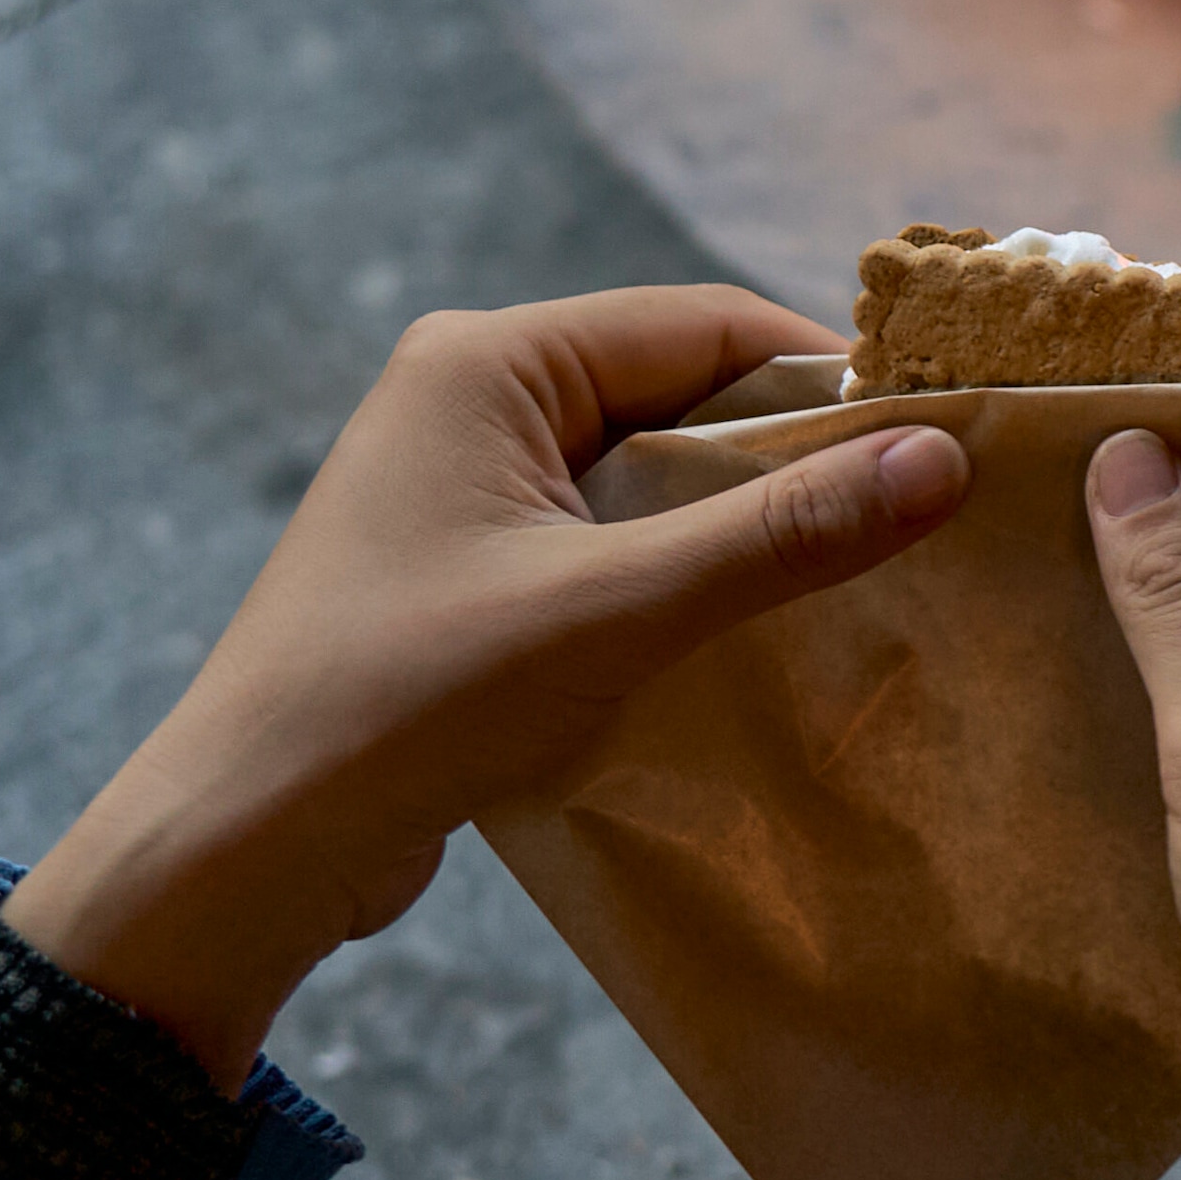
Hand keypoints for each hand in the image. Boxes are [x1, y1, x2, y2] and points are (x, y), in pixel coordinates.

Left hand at [8, 288, 969, 1087]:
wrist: (235, 854)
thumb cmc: (402, 704)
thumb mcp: (610, 611)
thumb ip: (777, 534)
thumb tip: (944, 458)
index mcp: (489, 360)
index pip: (707, 325)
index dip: (831, 382)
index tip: (944, 443)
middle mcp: (473, 399)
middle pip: (686, 395)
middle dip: (792, 461)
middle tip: (918, 521)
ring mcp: (466, 487)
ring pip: (655, 476)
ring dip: (740, 527)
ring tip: (853, 581)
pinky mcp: (470, 569)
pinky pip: (612, 541)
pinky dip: (682, 577)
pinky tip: (749, 633)